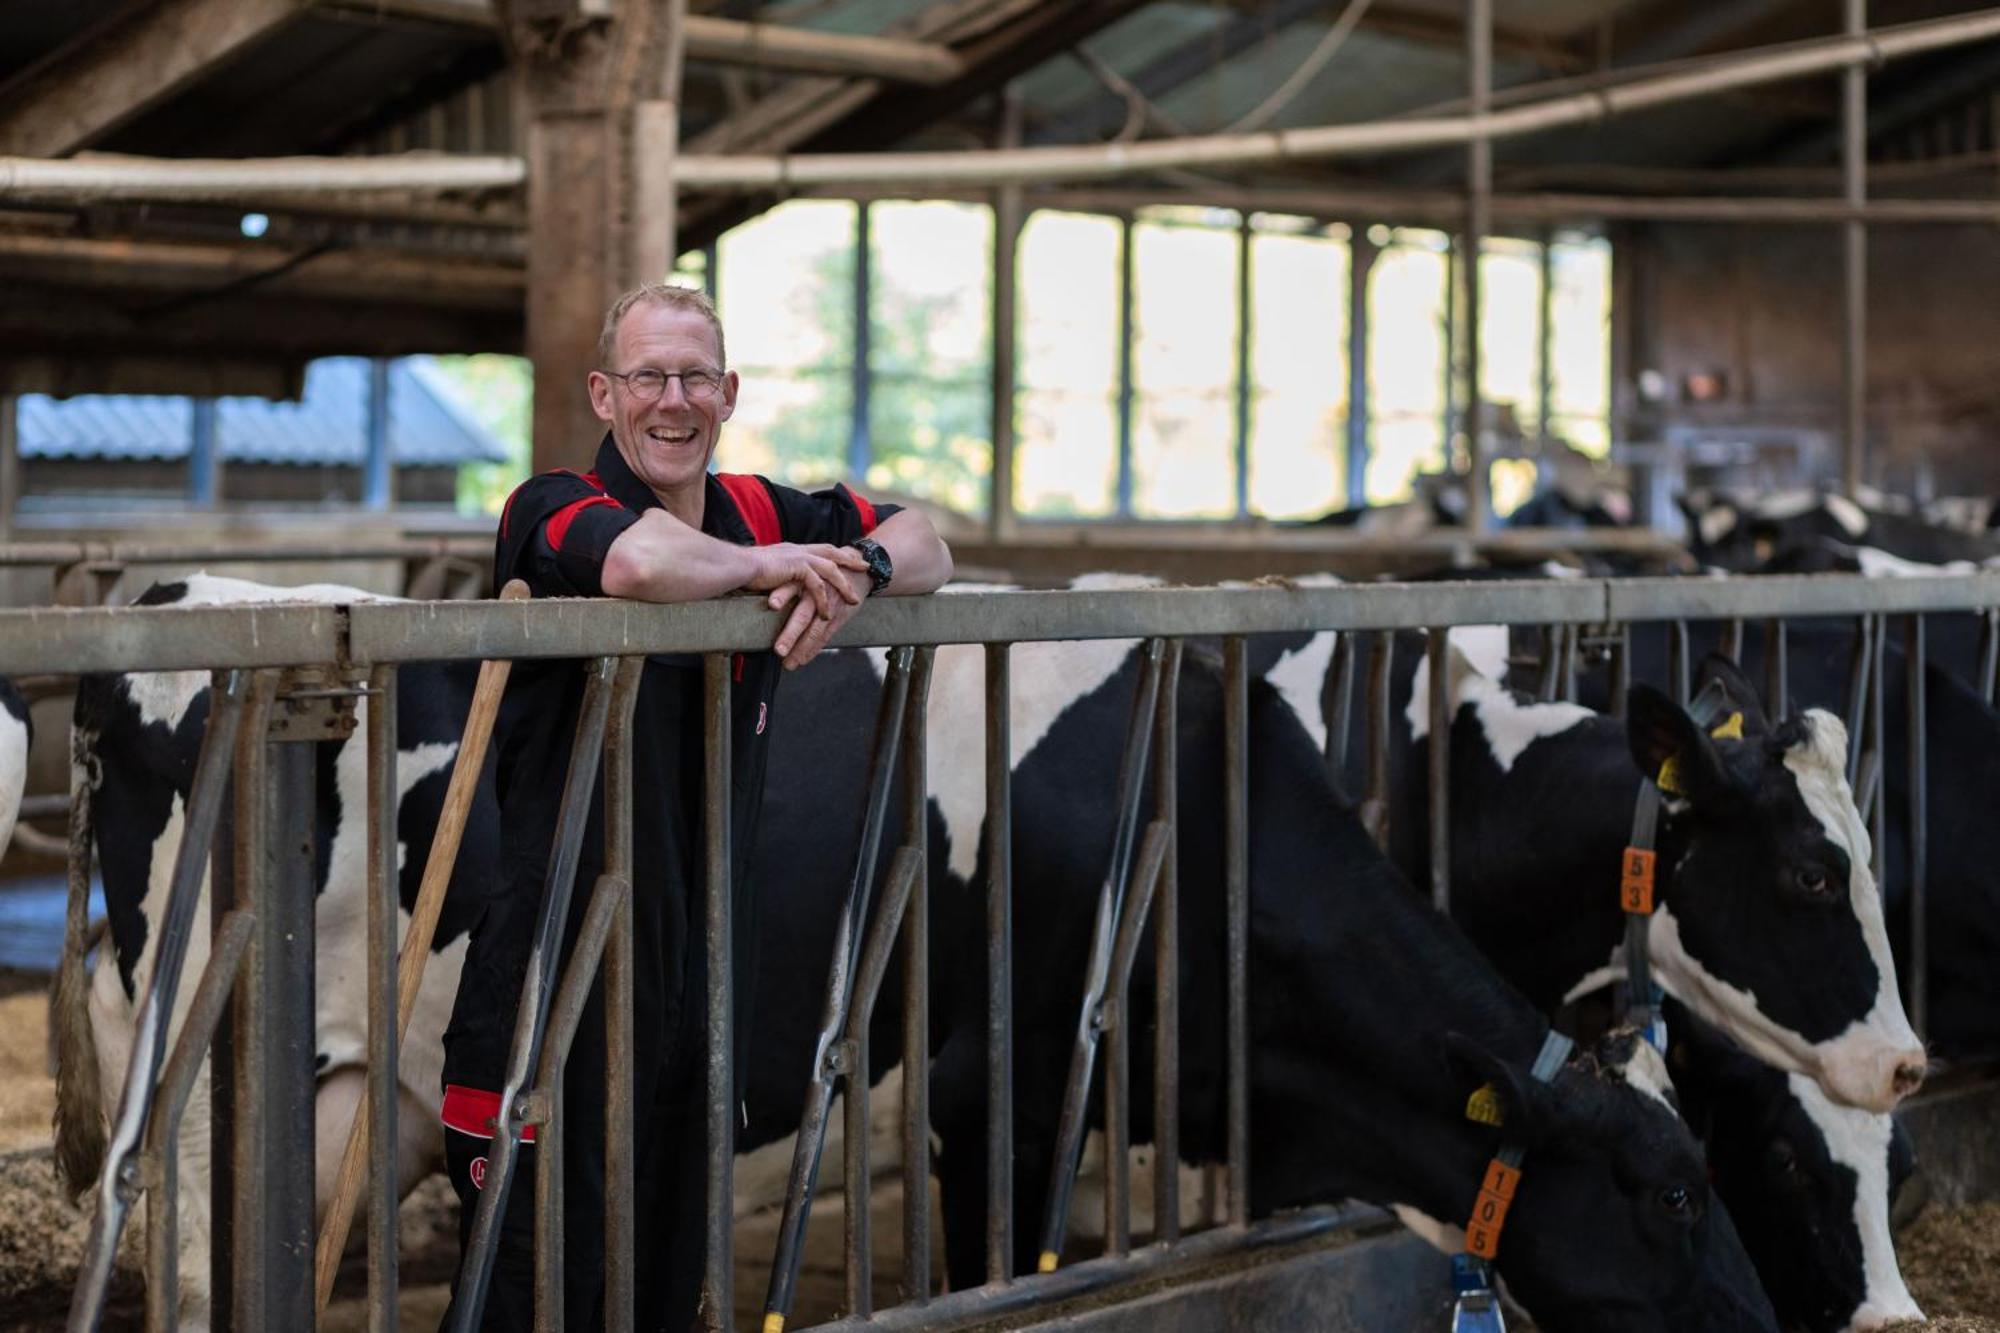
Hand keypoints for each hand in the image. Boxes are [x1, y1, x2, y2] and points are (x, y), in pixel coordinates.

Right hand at [741, 542, 865, 620]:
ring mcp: (798, 556)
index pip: (819, 548)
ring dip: (843, 585)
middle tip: (866, 566)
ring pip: (830, 569)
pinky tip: (827, 613)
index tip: (849, 556)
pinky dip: (824, 600)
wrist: (734, 566)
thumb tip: (774, 577)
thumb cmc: (742, 570)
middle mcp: (797, 549)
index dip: (835, 552)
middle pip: (831, 552)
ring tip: (854, 600)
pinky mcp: (796, 568)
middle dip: (850, 559)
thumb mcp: (765, 569)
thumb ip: (775, 573)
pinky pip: (817, 585)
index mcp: (791, 549)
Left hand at [769, 565, 869, 668]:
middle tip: (779, 650)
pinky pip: (825, 637)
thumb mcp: (810, 568)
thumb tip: (762, 593)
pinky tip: (803, 660)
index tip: (772, 605)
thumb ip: (790, 580)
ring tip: (789, 664)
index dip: (783, 594)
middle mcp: (818, 594)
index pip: (792, 586)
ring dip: (802, 649)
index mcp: (807, 578)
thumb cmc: (825, 571)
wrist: (859, 571)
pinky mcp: (839, 617)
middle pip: (804, 615)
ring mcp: (830, 607)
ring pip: (815, 631)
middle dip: (791, 634)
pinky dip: (813, 650)